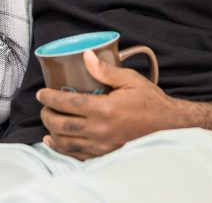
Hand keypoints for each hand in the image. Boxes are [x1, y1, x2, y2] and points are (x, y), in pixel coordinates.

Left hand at [37, 50, 180, 159]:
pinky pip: (77, 155)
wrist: (169, 126)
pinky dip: (61, 148)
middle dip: (47, 114)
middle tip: (44, 106)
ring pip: (66, 142)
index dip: (50, 97)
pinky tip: (54, 141)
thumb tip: (85, 55)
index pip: (68, 102)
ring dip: (52, 132)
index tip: (42, 93)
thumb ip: (105, 70)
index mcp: (105, 109)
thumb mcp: (130, 80)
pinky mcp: (105, 155)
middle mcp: (101, 130)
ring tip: (47, 121)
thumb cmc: (150, 101)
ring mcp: (102, 146)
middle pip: (62, 124)